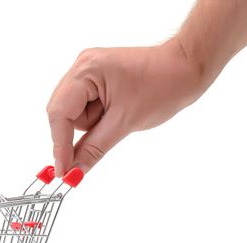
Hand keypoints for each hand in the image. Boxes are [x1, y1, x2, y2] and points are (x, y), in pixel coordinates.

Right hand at [46, 38, 206, 175]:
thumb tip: (73, 171)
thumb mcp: (124, 123)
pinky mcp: (95, 77)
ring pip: (73, 112)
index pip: (59, 113)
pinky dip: (95, 117)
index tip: (62, 171)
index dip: (59, 144)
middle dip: (74, 133)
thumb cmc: (163, 87)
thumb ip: (93, 148)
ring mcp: (88, 70)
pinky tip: (115, 113)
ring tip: (117, 118)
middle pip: (61, 112)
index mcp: (86, 70)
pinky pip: (84, 106)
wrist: (187, 68)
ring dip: (90, 124)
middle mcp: (81, 66)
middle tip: (82, 158)